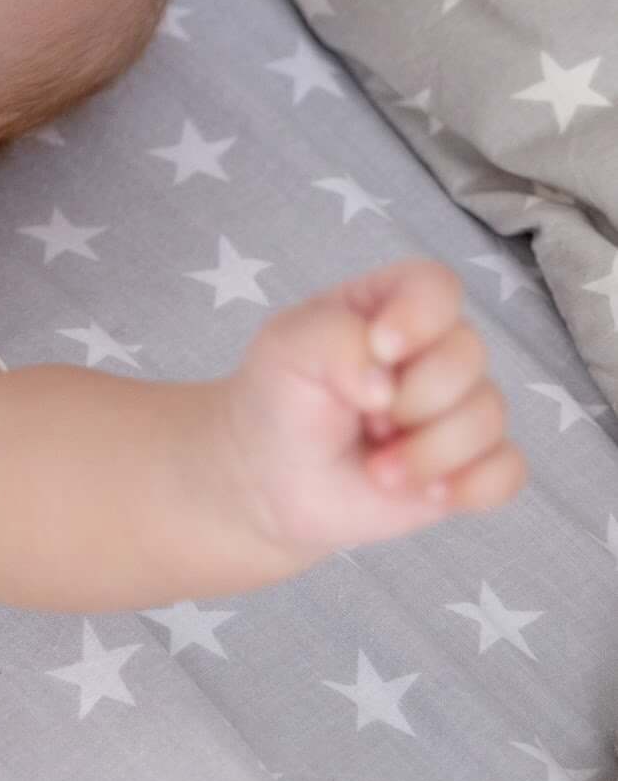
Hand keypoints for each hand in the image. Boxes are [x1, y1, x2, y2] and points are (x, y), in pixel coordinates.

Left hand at [217, 256, 528, 560]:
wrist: (272, 481)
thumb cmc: (280, 400)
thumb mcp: (285, 350)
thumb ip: (334, 342)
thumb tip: (386, 385)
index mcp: (390, 305)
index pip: (437, 287)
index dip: (420, 316)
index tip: (380, 349)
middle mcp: (435, 351)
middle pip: (469, 355)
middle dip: (413, 399)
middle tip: (365, 421)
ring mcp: (458, 408)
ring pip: (489, 417)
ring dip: (428, 453)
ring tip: (378, 470)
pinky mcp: (472, 464)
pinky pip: (507, 471)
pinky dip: (469, 486)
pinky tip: (425, 493)